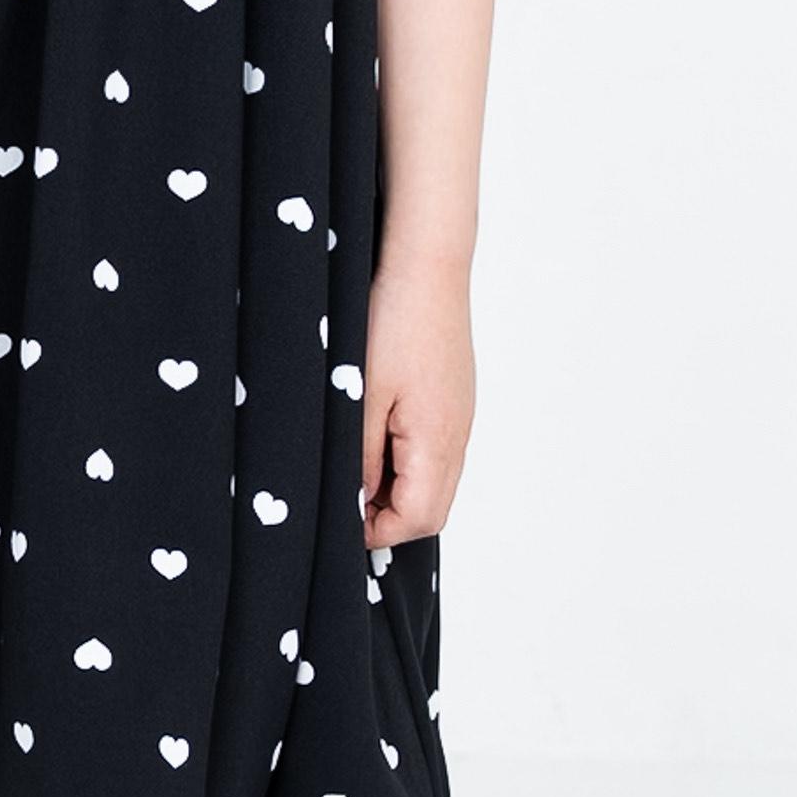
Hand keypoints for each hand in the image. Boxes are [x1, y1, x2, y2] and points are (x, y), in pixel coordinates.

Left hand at [359, 250, 473, 548]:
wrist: (427, 264)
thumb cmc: (395, 320)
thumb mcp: (362, 394)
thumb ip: (359, 457)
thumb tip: (357, 504)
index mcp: (438, 442)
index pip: (418, 520)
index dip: (375, 532)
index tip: (336, 519)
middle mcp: (458, 437)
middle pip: (432, 509)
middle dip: (387, 518)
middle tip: (341, 498)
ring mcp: (460, 419)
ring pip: (434, 481)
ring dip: (394, 488)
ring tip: (351, 465)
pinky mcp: (454, 401)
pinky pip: (435, 452)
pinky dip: (404, 461)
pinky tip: (373, 434)